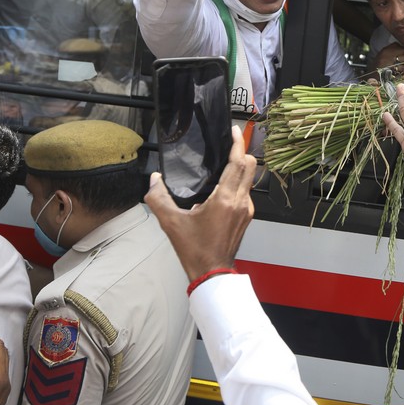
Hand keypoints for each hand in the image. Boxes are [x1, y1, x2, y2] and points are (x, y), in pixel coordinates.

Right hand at [144, 126, 257, 281]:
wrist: (212, 273)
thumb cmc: (195, 250)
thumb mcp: (171, 223)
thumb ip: (158, 198)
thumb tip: (154, 180)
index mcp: (225, 199)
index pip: (238, 163)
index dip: (238, 143)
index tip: (234, 131)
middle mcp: (241, 202)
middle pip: (250, 166)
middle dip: (242, 151)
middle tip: (230, 141)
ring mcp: (246, 210)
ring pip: (249, 179)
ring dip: (240, 167)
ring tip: (224, 162)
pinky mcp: (246, 217)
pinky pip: (245, 192)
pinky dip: (238, 183)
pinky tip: (222, 187)